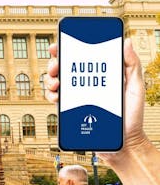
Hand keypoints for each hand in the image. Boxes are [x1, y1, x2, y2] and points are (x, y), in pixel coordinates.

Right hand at [44, 38, 147, 161]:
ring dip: (49, 78)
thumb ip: (132, 64)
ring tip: (56, 83)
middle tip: (56, 66)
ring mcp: (75, 96)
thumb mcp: (135, 86)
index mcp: (97, 73)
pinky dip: (50, 94)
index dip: (65, 48)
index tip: (58, 45)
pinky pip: (53, 98)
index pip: (78, 56)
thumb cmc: (132, 114)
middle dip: (53, 62)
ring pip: (54, 81)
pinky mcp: (69, 110)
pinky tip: (56, 96)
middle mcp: (83, 83)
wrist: (124, 142)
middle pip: (62, 67)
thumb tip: (126, 42)